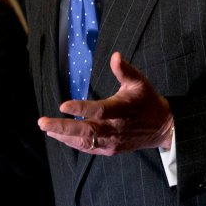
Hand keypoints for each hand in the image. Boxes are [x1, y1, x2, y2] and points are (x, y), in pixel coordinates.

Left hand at [39, 52, 173, 155]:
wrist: (162, 127)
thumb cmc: (148, 100)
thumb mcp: (139, 82)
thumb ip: (125, 70)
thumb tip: (115, 55)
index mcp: (121, 110)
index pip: (98, 111)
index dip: (80, 109)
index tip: (63, 105)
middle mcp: (115, 128)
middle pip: (85, 130)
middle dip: (62, 127)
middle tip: (42, 122)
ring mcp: (112, 142)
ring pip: (84, 142)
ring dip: (64, 136)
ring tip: (47, 128)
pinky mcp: (111, 149)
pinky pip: (89, 148)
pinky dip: (74, 143)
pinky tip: (61, 137)